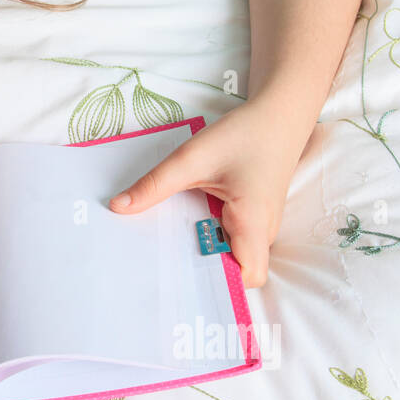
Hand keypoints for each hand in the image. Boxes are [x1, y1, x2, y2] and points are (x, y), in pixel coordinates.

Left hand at [106, 98, 307, 287]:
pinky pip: (233, 239)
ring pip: (234, 256)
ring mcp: (260, 226)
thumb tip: (119, 207)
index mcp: (254, 223)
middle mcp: (262, 232)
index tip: (181, 279)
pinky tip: (187, 223)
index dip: (219, 285)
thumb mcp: (193, 157)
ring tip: (170, 245)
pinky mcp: (254, 216)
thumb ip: (156, 184)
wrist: (280, 115)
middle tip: (164, 264)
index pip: (247, 278)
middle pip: (236, 272)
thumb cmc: (245, 134)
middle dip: (202, 272)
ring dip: (205, 252)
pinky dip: (211, 236)